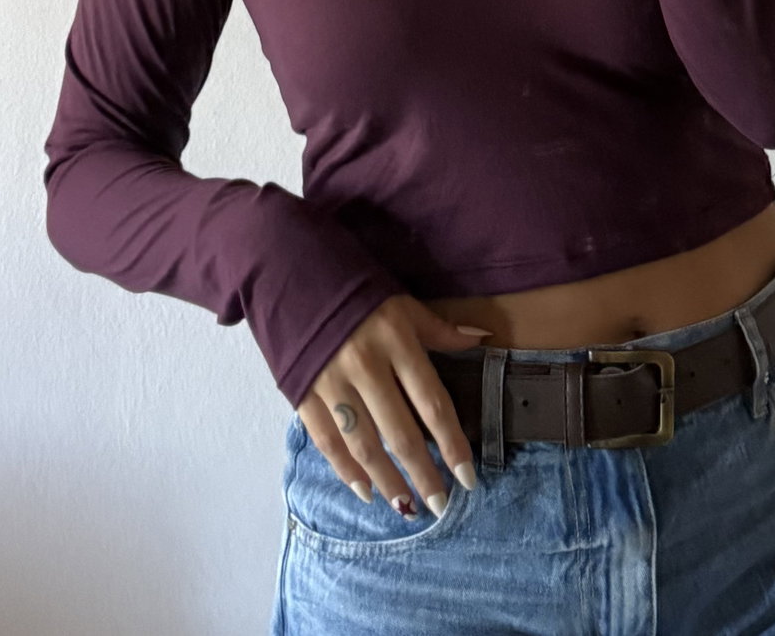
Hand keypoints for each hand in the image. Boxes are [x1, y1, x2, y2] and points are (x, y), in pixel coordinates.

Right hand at [295, 293, 489, 516]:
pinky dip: (346, 469)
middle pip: (400, 432)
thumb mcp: (402, 302)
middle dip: (423, 474)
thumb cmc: (356, 288)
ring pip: (364, 444)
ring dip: (388, 480)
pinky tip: (365, 490)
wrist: (290, 269)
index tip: (468, 477)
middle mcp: (366, 365)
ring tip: (407, 506)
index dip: (451, 443)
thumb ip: (440, 330)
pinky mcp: (303, 392)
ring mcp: (331, 381)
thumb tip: (485, 340)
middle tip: (441, 505)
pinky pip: (327, 440)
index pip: (432, 402)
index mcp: (396, 340)